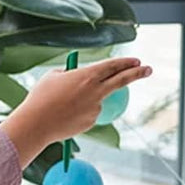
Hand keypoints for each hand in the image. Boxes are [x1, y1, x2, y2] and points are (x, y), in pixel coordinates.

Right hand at [0, 57, 151, 165]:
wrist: (36, 124)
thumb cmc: (41, 97)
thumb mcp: (53, 76)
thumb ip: (69, 73)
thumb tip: (77, 74)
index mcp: (87, 75)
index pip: (112, 66)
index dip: (126, 62)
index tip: (137, 61)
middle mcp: (95, 91)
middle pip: (122, 80)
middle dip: (137, 73)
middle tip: (148, 69)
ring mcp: (95, 108)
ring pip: (97, 99)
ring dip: (87, 99)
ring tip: (63, 103)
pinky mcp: (91, 122)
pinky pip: (89, 113)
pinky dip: (80, 112)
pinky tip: (64, 114)